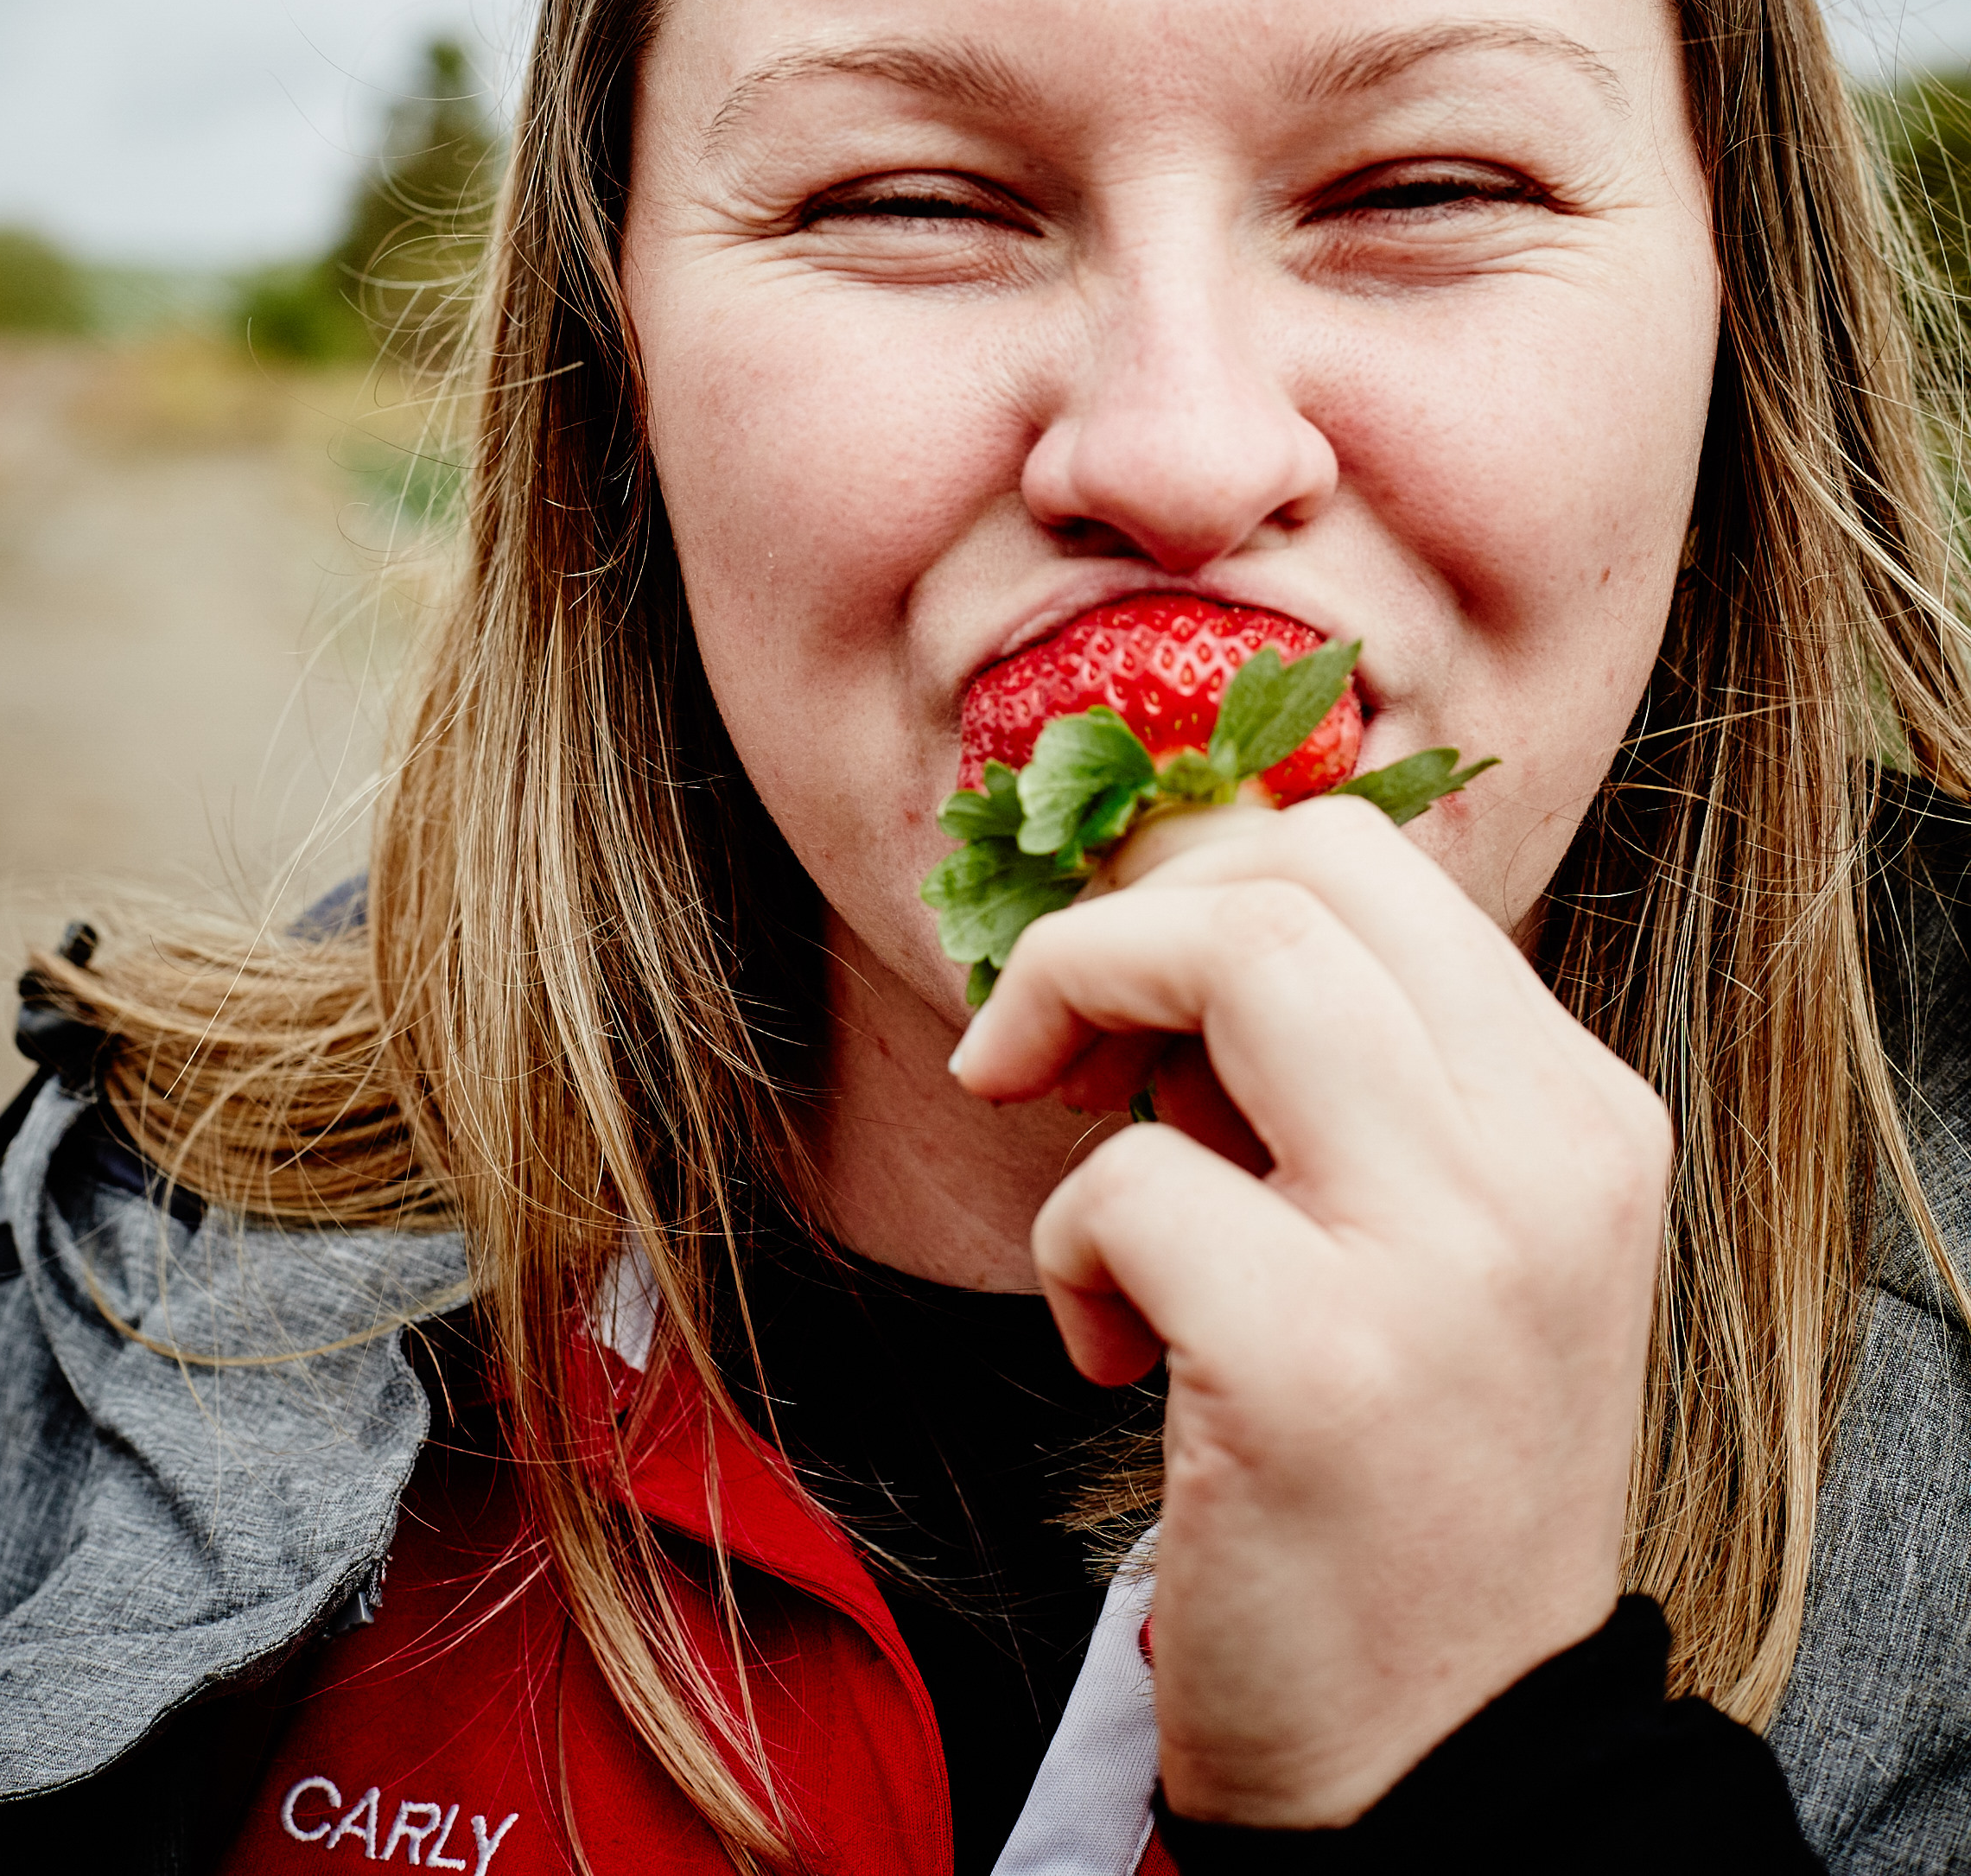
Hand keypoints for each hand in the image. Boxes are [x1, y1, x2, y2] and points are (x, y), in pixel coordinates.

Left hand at [947, 796, 1670, 1826]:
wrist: (1453, 1765)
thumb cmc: (1411, 1483)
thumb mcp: (1445, 1245)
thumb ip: (1347, 1082)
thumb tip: (1159, 930)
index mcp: (1582, 1109)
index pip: (1368, 860)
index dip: (1197, 881)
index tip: (1114, 978)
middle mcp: (1547, 1154)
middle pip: (1296, 875)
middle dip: (1120, 922)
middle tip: (1044, 1036)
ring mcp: (1447, 1254)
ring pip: (1233, 953)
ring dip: (1075, 1006)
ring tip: (1059, 1133)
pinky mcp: (1320, 1363)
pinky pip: (1125, 1181)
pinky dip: (1067, 1245)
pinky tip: (1114, 1355)